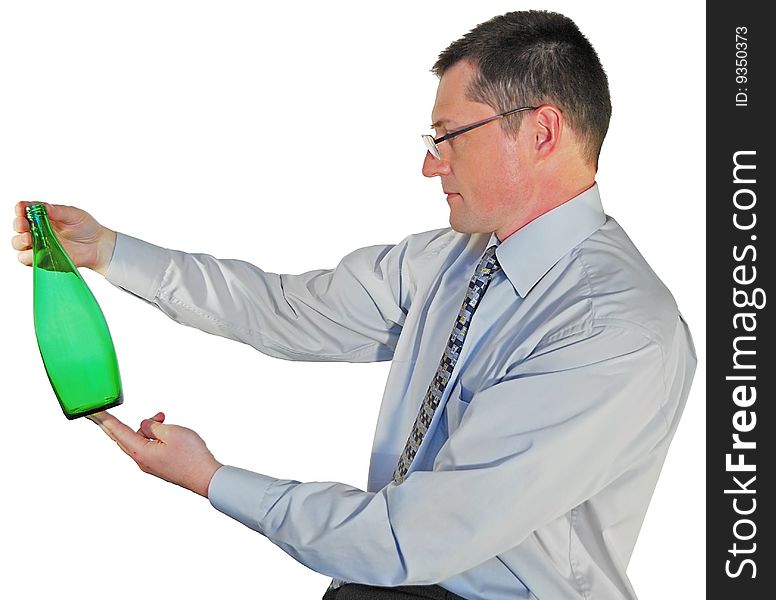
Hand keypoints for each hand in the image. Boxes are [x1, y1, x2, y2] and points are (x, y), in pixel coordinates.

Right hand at [11, 201, 116, 274]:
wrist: (98, 246)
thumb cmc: (87, 228)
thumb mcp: (74, 215)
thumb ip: (58, 211)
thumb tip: (43, 207)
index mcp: (42, 216)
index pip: (25, 210)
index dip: (20, 209)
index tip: (21, 208)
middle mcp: (37, 230)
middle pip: (18, 227)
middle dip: (18, 225)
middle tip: (24, 225)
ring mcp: (39, 245)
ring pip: (18, 244)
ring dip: (20, 241)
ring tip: (30, 239)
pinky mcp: (43, 259)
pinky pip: (28, 260)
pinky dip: (29, 256)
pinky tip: (38, 251)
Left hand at [87, 411, 222, 496]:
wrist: (206, 478)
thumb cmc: (192, 457)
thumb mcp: (172, 432)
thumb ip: (153, 426)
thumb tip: (144, 426)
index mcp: (140, 452)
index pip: (116, 430)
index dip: (103, 419)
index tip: (90, 411)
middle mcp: (140, 460)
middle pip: (123, 436)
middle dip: (119, 422)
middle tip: (99, 412)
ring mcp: (149, 464)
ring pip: (139, 439)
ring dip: (147, 426)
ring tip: (163, 418)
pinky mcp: (158, 465)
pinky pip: (149, 445)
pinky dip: (154, 434)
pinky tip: (166, 430)